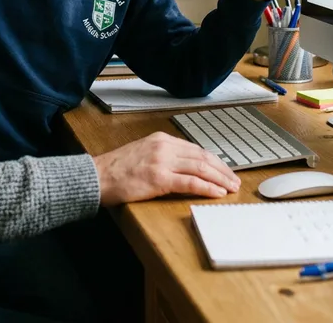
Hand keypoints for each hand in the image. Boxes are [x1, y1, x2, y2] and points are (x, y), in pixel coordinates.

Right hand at [93, 131, 240, 205]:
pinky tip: (216, 193)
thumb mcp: (143, 153)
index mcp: (161, 139)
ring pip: (200, 168)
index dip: (214, 160)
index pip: (195, 148)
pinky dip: (206, 188)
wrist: (98, 176)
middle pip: (202, 156)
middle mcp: (163, 146)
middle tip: (235, 180)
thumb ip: (163, 156)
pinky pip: (190, 183)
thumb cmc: (117, 169)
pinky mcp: (158, 178)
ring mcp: (161, 161)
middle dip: (222, 169)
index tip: (225, 170)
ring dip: (219, 179)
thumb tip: (185, 167)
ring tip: (231, 188)